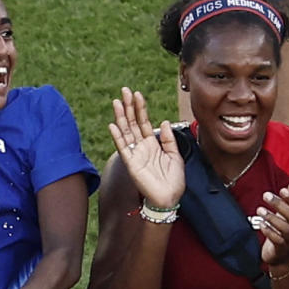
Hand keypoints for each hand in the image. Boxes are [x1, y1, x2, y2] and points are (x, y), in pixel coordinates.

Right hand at [108, 86, 184, 208]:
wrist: (169, 198)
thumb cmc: (173, 180)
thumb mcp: (176, 155)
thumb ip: (169, 139)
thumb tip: (164, 122)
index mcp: (153, 144)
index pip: (144, 122)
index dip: (140, 108)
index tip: (137, 94)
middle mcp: (142, 147)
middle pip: (132, 123)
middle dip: (129, 107)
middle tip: (125, 91)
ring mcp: (135, 154)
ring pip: (126, 132)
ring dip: (121, 117)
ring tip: (117, 102)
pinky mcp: (131, 164)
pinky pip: (123, 148)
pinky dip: (118, 137)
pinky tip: (113, 125)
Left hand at [257, 182, 288, 267]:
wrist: (283, 257)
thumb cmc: (283, 232)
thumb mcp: (286, 215)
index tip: (282, 189)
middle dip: (280, 205)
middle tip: (266, 195)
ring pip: (286, 229)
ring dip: (272, 218)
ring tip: (259, 209)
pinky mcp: (280, 249)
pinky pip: (277, 241)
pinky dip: (269, 232)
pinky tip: (261, 224)